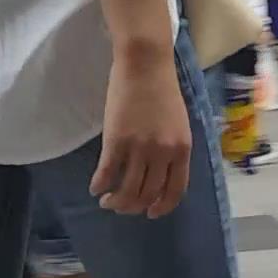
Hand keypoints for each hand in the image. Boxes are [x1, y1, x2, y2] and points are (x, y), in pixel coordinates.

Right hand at [90, 44, 191, 217]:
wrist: (146, 64)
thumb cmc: (162, 90)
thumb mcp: (178, 123)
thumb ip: (173, 148)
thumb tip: (161, 174)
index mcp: (182, 149)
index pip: (175, 190)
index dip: (162, 207)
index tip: (151, 213)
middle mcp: (163, 153)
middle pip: (148, 194)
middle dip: (133, 207)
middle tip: (121, 206)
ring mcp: (139, 148)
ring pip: (127, 191)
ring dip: (115, 202)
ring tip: (107, 201)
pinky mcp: (116, 141)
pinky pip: (106, 174)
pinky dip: (99, 185)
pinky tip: (95, 188)